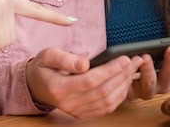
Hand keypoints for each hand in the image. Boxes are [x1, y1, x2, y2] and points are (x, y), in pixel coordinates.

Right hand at [25, 48, 142, 118]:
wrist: (35, 85)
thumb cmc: (43, 67)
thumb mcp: (48, 55)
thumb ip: (65, 58)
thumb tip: (85, 63)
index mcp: (59, 87)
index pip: (90, 80)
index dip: (110, 70)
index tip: (124, 58)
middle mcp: (68, 103)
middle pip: (102, 92)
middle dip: (122, 75)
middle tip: (133, 61)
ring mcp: (76, 111)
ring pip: (107, 102)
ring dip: (124, 86)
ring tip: (132, 70)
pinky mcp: (83, 114)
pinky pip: (106, 109)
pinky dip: (119, 96)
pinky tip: (124, 83)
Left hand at [128, 43, 169, 99]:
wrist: (128, 87)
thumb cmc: (148, 72)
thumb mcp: (163, 63)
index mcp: (165, 81)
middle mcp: (156, 88)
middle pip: (163, 78)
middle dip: (165, 64)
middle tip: (164, 49)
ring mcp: (142, 91)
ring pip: (148, 83)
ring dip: (148, 70)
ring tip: (144, 56)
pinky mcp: (128, 91)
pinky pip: (130, 83)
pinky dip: (130, 72)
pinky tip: (128, 60)